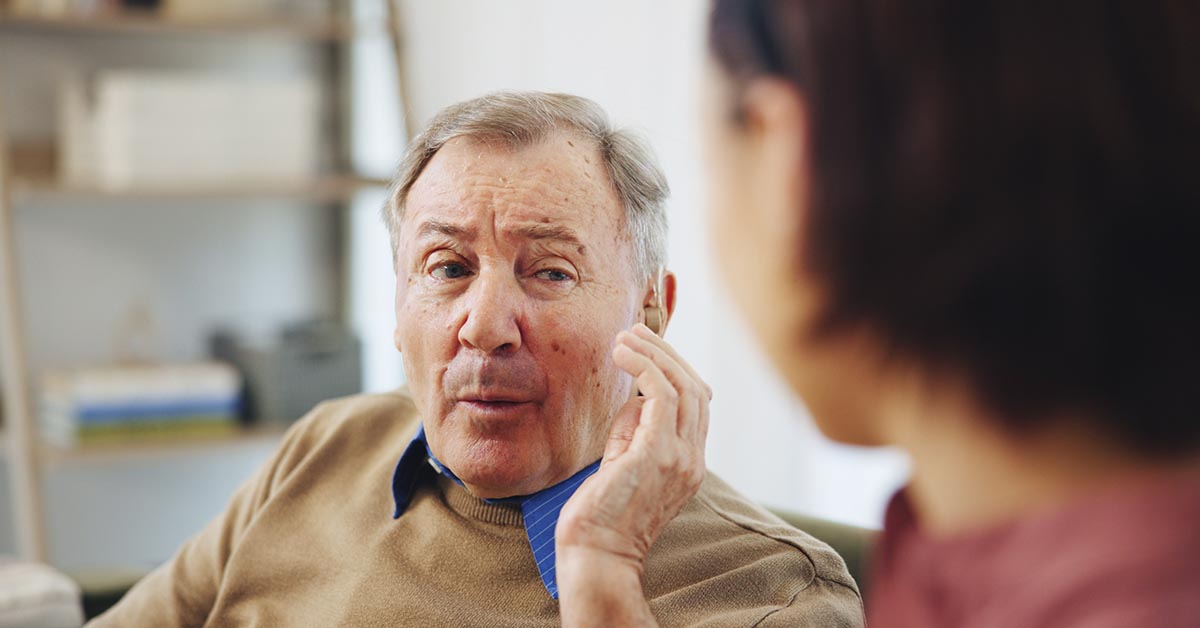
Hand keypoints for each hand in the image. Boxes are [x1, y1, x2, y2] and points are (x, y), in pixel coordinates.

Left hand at [556, 323, 711, 625]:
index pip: (697, 402)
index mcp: (689, 462)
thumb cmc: (600, 515)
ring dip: (653, 353)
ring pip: (683, 385)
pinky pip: (661, 394)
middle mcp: (692, 459)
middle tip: (633, 332)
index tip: (644, 347)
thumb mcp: (623, 463)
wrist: (596, 554)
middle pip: (695, 387)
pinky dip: (645, 367)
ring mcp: (679, 457)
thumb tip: (634, 399)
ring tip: (624, 338)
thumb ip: (633, 431)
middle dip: (665, 353)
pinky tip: (623, 355)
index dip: (675, 367)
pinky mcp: (657, 453)